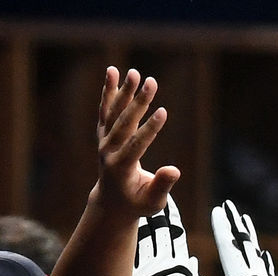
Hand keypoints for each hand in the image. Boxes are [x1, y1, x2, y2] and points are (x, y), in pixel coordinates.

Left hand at [94, 67, 179, 219]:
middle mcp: (108, 152)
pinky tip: (112, 71)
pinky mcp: (103, 134)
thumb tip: (174, 170)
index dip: (150, 128)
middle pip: (124, 124)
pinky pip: (105, 110)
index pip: (136, 145)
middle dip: (139, 103)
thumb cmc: (137, 202)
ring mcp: (103, 141)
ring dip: (124, 91)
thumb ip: (162, 186)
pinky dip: (108, 91)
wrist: (111, 203)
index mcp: (120, 169)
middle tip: (152, 82)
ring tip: (134, 72)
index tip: (163, 111)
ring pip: (113, 113)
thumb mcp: (153, 202)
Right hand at [206, 200, 277, 275]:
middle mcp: (254, 274)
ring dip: (248, 235)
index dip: (222, 228)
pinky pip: (264, 266)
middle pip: (243, 242)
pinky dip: (260, 256)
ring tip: (245, 220)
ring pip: (254, 251)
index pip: (228, 246)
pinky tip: (262, 254)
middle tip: (230, 206)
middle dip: (235, 223)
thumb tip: (191, 275)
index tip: (218, 210)